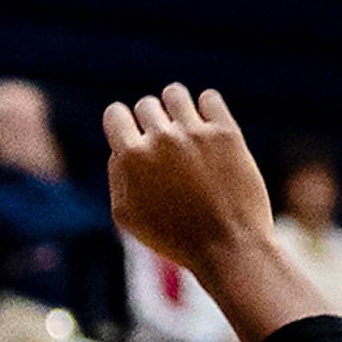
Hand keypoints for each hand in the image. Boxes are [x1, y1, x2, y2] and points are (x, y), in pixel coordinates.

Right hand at [101, 84, 276, 278]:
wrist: (227, 247)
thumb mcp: (127, 214)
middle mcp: (161, 139)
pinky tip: (208, 129)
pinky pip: (210, 98)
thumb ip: (118, 174)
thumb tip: (122, 145)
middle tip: (165, 146)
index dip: (123, 124)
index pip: (115, 113)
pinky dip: (207, 108)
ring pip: (175, 94)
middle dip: (152, 122)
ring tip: (185, 129)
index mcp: (130, 157)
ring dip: (176, 108)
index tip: (134, 135)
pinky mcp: (227, 132)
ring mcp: (195, 133)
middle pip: (147, 105)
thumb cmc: (174, 236)